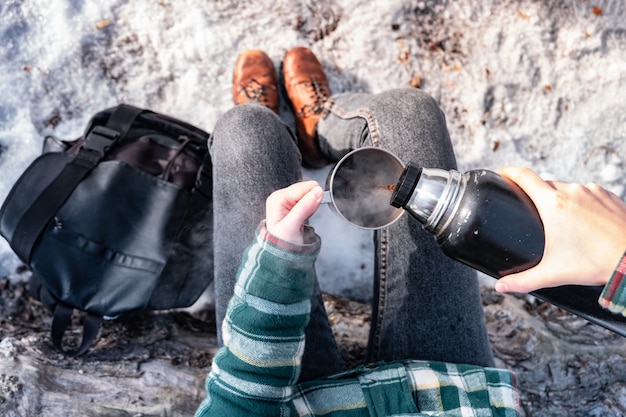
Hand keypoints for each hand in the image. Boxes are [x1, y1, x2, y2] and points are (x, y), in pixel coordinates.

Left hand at [265, 181, 323, 243]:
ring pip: (308, 195)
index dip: (312, 198)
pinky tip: (302, 218)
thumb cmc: (282, 242)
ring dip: (309, 207)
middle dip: (310, 203)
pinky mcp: (292, 205)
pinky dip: (309, 210)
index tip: (309, 212)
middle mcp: (281, 196)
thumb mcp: (292, 226)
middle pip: (306, 189)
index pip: (303, 187)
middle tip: (303, 218)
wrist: (280, 253)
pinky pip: (307, 201)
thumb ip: (304, 207)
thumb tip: (317, 191)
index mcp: (278, 198)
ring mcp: (286, 200)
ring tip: (301, 220)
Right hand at [495, 167, 625, 292]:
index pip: (523, 176)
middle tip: (530, 210)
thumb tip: (501, 286)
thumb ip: (523, 281)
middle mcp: (572, 192)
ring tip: (561, 222)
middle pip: (544, 184)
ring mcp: (592, 191)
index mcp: (553, 204)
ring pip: (566, 188)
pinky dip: (580, 202)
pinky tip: (583, 221)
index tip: (501, 174)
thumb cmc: (596, 264)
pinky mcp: (608, 195)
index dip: (508, 171)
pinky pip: (586, 193)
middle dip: (534, 194)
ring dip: (558, 199)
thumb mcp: (553, 273)